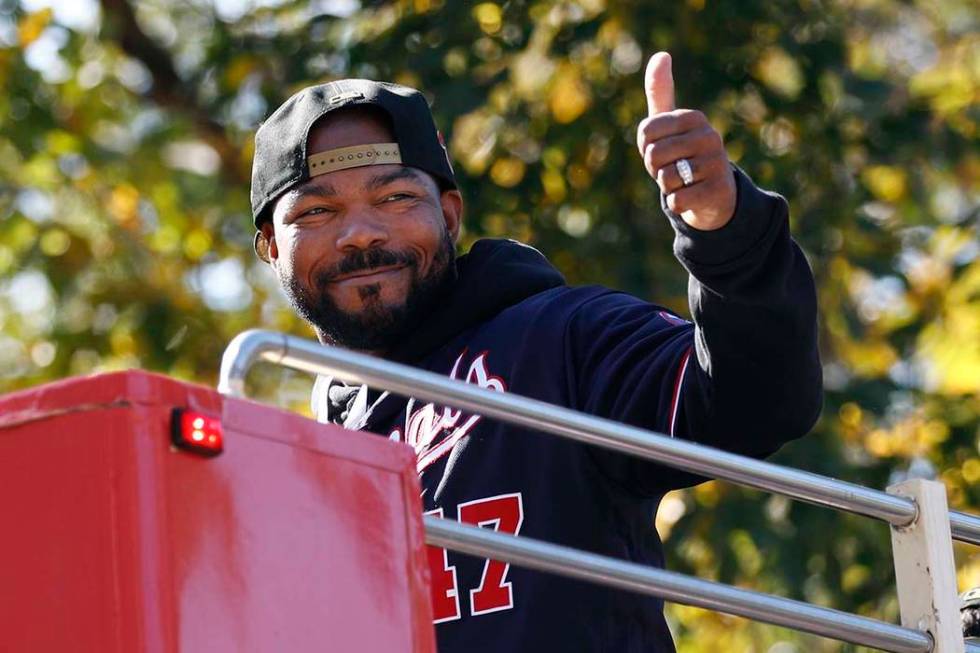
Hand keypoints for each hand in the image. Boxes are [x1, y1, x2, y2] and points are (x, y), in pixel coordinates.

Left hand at [636, 52, 736, 230]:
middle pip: (654, 155)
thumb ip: (660, 92)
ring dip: (668, 186)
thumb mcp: (669, 124)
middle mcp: (709, 136)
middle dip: (656, 168)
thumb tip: (662, 55)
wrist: (713, 193)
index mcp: (693, 117)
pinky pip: (677, 200)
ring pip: (666, 179)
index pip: (645, 132)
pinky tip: (692, 197)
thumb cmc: (682, 154)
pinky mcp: (718, 190)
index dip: (645, 147)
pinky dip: (678, 203)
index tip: (663, 149)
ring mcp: (717, 163)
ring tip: (685, 181)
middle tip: (673, 168)